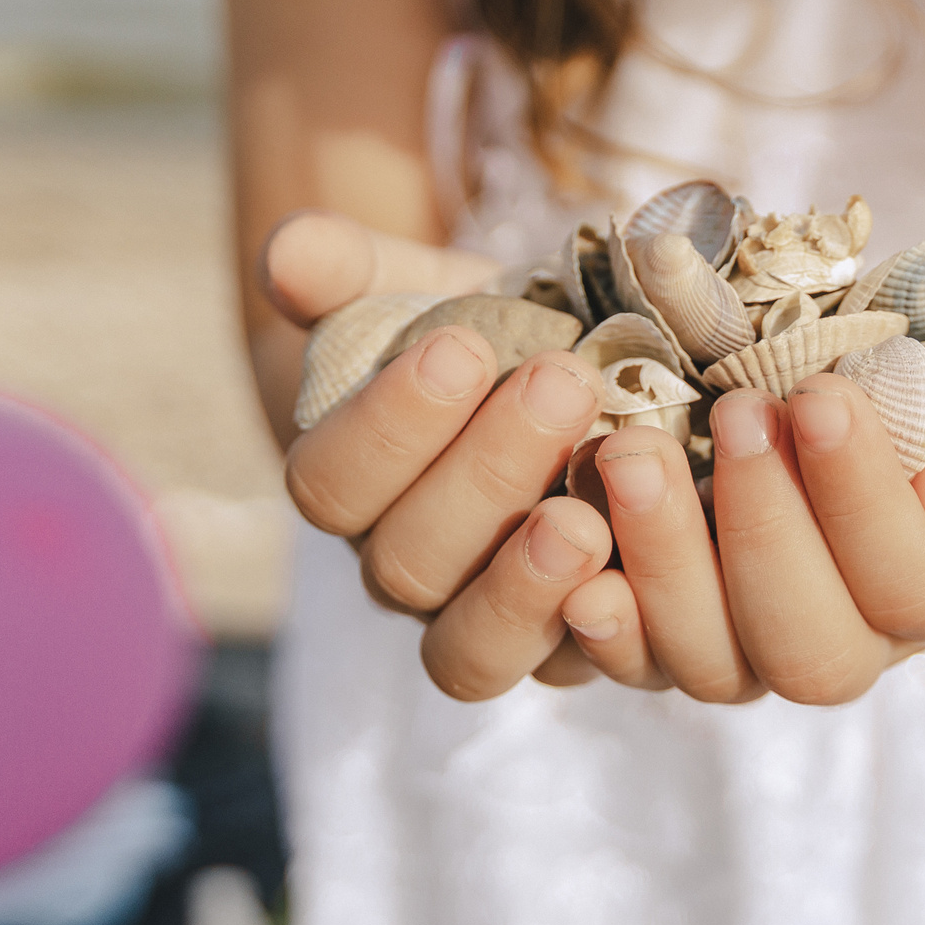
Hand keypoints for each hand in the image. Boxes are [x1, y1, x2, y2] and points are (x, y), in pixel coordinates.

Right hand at [267, 212, 615, 700]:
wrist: (576, 381)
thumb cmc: (481, 332)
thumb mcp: (421, 285)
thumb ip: (349, 267)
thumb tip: (288, 256)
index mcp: (349, 488)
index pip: (332, 484)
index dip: (388, 426)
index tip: (459, 347)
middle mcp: (405, 569)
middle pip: (409, 562)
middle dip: (485, 474)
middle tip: (563, 384)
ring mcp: (485, 621)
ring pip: (473, 645)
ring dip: (527, 582)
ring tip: (586, 516)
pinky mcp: (572, 648)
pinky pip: (572, 668)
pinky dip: (604, 632)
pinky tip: (636, 573)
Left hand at [557, 365, 924, 705]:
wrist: (878, 430)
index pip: (905, 579)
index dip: (862, 498)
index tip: (821, 396)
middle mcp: (853, 651)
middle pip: (809, 652)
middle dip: (765, 532)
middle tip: (736, 414)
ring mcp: (757, 660)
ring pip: (714, 667)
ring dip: (668, 566)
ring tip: (633, 455)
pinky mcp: (675, 647)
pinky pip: (637, 663)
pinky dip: (604, 622)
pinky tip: (576, 564)